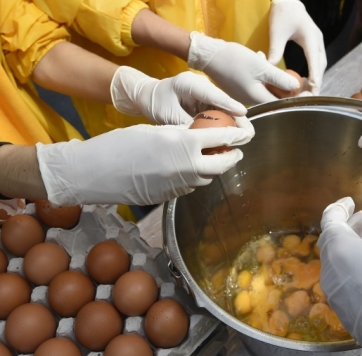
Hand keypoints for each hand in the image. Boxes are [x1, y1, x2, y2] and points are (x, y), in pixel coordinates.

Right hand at [36, 122, 253, 205]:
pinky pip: (191, 186)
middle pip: (222, 164)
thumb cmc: (120, 145)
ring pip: (208, 178)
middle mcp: (186, 166)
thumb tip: (197, 136)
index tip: (243, 133)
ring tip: (215, 159)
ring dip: (214, 169)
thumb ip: (179, 134)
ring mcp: (179, 184)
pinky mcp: (170, 197)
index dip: (235, 135)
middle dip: (232, 156)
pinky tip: (190, 170)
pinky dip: (196, 177)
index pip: (220, 138)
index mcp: (182, 143)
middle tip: (236, 151)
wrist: (95, 173)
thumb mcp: (154, 130)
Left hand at [111, 67, 246, 124]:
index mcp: (189, 83)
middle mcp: (200, 86)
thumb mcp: (168, 115)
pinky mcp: (205, 101)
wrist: (148, 95)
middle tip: (249, 132)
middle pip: (223, 101)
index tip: (243, 113)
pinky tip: (233, 136)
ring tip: (246, 136)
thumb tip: (204, 137)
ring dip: (234, 122)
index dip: (229, 104)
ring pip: (223, 108)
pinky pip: (218, 112)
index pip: (212, 93)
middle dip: (237, 116)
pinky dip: (225, 123)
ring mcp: (204, 93)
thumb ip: (186, 124)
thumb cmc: (155, 102)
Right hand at [187, 32, 300, 104]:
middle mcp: (251, 101)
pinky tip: (259, 60)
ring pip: (267, 89)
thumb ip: (280, 79)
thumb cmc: (234, 60)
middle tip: (297, 77)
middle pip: (276, 97)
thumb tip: (296, 87)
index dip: (298, 97)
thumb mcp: (262, 67)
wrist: (209, 55)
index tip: (309, 91)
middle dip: (288, 87)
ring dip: (274, 78)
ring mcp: (244, 95)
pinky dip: (263, 75)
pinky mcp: (240, 88)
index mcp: (258, 98)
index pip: (284, 103)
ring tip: (272, 64)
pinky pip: (258, 84)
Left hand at [267, 0, 326, 94]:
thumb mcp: (276, 31)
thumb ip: (275, 49)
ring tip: (309, 93)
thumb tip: (270, 68)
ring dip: (317, 78)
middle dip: (317, 81)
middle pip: (321, 65)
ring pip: (321, 64)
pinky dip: (314, 73)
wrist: (288, 2)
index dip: (315, 74)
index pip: (314, 59)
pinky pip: (317, 62)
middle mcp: (317, 40)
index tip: (314, 87)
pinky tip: (306, 82)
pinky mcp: (314, 45)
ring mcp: (317, 42)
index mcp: (310, 36)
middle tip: (311, 97)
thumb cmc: (282, 14)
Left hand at [318, 192, 361, 349]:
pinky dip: (356, 267)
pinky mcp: (346, 311)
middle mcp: (330, 272)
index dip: (340, 208)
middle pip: (332, 242)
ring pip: (339, 263)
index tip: (350, 202)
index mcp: (338, 250)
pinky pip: (345, 282)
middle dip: (350, 227)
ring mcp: (336, 294)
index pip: (330, 220)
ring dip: (355, 247)